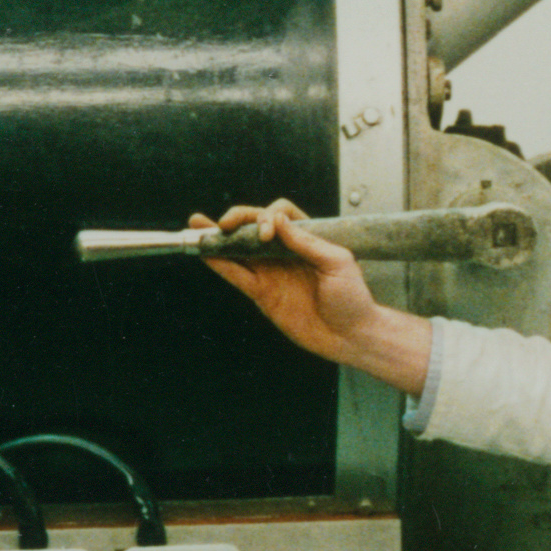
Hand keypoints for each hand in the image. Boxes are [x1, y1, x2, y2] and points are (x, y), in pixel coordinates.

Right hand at [194, 200, 433, 395]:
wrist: (351, 335)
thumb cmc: (353, 298)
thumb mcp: (337, 263)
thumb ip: (306, 242)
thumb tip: (277, 220)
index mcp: (307, 239)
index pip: (280, 215)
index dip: (269, 216)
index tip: (268, 231)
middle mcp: (286, 253)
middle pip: (254, 227)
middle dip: (237, 219)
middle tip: (223, 222)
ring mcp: (272, 272)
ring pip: (240, 250)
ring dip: (218, 238)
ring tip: (197, 226)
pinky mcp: (262, 294)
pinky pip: (237, 276)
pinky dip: (220, 264)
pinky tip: (205, 252)